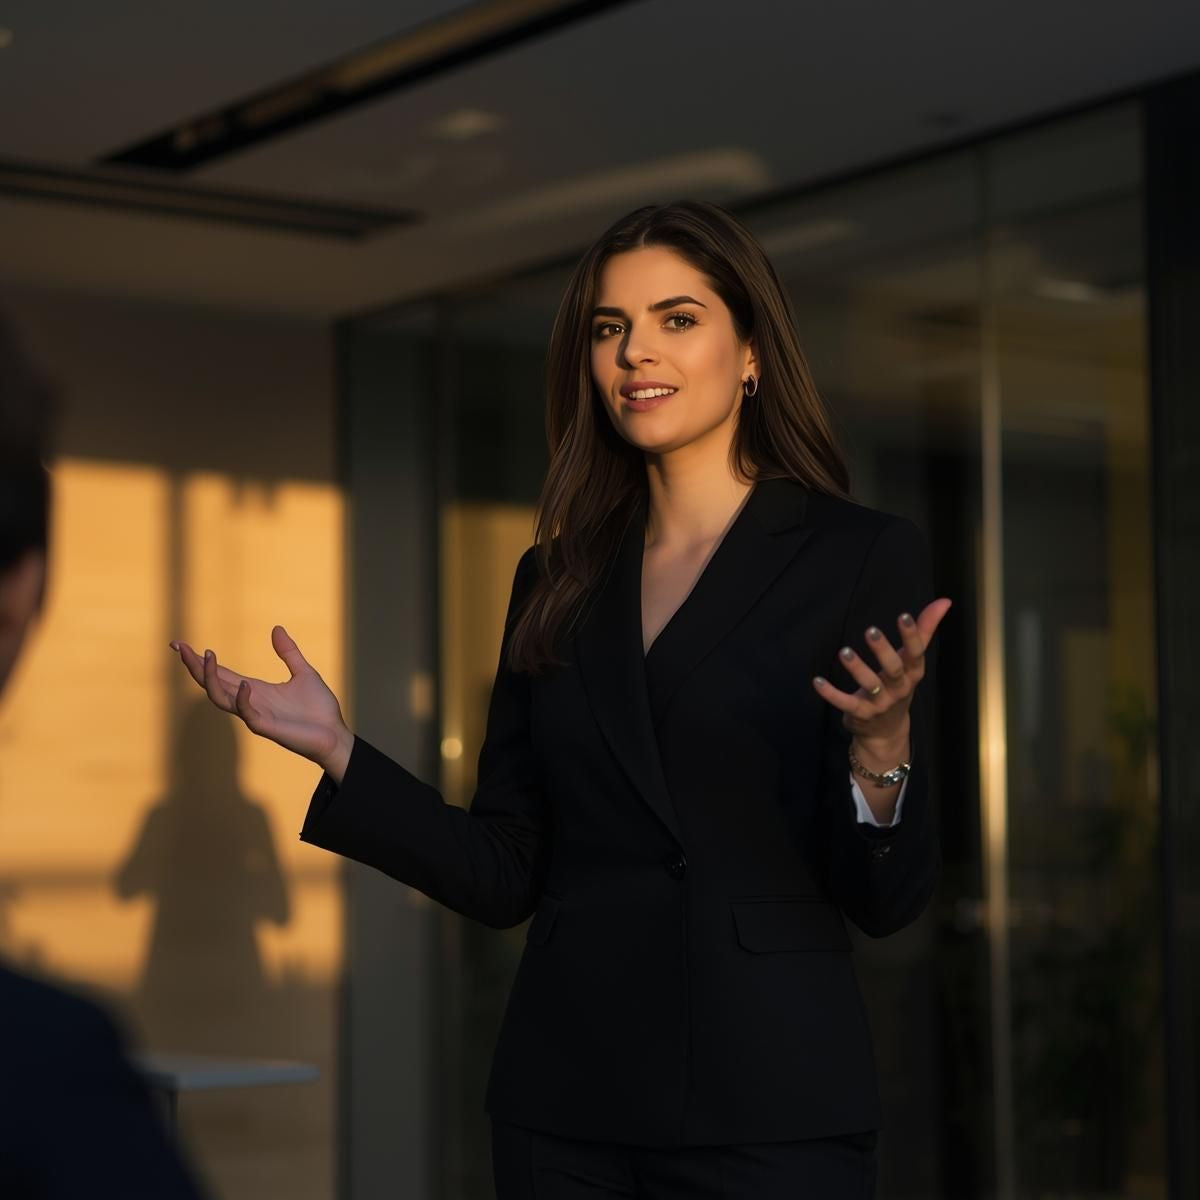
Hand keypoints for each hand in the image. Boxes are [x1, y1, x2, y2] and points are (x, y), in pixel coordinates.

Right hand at [169, 626, 350, 773]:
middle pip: (212, 683)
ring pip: (221, 699)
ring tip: (207, 656)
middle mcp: (250, 701)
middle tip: (179, 646)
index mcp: (255, 689)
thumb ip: (288, 652)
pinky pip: (247, 713)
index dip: (200, 660)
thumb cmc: (319, 709)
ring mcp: (256, 715)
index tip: (180, 644)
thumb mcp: (304, 672)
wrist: (335, 734)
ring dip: (211, 679)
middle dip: (195, 666)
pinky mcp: (267, 727)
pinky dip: (243, 698)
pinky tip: (244, 683)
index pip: (220, 673)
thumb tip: (276, 628)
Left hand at [812, 598, 951, 748]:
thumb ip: (925, 630)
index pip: (916, 653)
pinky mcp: (860, 714)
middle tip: (870, 630)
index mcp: (912, 673)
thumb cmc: (899, 686)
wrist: (887, 732)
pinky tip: (817, 681)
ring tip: (844, 652)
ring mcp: (880, 703)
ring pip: (870, 685)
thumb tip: (944, 601)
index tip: (903, 615)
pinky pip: (845, 703)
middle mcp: (899, 688)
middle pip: (893, 669)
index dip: (911, 635)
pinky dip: (831, 694)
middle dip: (883, 651)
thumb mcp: (912, 662)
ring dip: (857, 668)